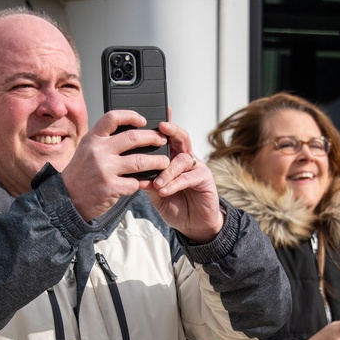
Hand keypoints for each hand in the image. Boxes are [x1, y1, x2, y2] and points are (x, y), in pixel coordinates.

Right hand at [59, 110, 170, 220]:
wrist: (68, 198)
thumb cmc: (82, 173)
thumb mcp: (87, 150)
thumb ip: (105, 140)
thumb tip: (132, 131)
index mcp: (93, 139)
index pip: (112, 118)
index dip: (131, 116)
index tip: (143, 120)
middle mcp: (98, 151)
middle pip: (133, 138)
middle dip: (153, 138)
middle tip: (162, 140)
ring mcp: (104, 170)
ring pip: (140, 161)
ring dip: (157, 161)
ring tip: (164, 162)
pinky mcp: (111, 187)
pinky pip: (135, 183)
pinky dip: (143, 183)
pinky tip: (147, 182)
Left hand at [138, 120, 223, 243]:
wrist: (193, 224)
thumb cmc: (175, 206)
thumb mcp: (156, 194)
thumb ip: (148, 183)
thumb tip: (135, 175)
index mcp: (172, 159)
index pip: (168, 139)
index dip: (164, 126)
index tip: (156, 116)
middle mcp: (185, 159)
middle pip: (181, 138)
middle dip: (171, 130)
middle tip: (161, 128)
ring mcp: (196, 167)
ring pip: (182, 159)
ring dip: (167, 170)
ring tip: (157, 183)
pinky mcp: (205, 178)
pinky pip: (189, 177)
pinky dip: (175, 183)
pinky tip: (164, 190)